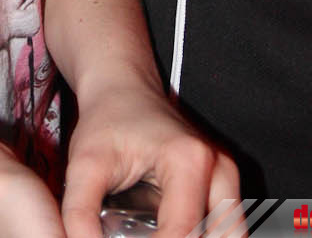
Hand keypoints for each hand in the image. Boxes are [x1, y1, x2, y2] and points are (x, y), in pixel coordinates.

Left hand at [62, 74, 242, 237]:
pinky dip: (206, 236)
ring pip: (232, 235)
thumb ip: (79, 215)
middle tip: (142, 234)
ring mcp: (225, 176)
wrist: (122, 88)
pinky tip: (170, 234)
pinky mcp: (223, 184)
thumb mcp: (82, 167)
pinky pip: (227, 228)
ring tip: (153, 232)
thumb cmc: (106, 120)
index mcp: (188, 161)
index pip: (182, 235)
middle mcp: (217, 168)